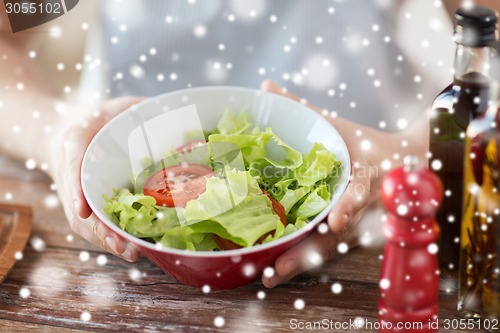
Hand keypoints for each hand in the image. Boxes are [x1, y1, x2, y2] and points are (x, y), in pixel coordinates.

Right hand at [49, 97, 142, 261]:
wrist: (70, 132)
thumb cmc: (98, 120)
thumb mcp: (116, 107)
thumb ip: (139, 109)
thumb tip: (175, 114)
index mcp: (74, 144)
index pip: (72, 166)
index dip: (76, 189)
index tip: (82, 209)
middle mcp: (74, 174)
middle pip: (81, 207)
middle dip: (100, 228)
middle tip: (121, 244)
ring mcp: (79, 194)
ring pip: (88, 222)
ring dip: (108, 240)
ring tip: (131, 253)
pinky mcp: (90, 205)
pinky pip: (97, 223)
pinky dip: (112, 237)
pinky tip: (133, 249)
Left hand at [259, 80, 425, 286]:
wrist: (403, 166)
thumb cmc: (365, 144)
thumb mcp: (337, 126)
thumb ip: (302, 108)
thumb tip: (266, 86)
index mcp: (365, 175)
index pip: (360, 193)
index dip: (349, 207)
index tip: (338, 223)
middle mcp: (361, 207)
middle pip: (336, 235)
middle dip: (309, 253)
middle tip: (278, 269)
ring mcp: (355, 226)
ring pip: (327, 250)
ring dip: (300, 263)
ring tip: (269, 277)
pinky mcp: (347, 236)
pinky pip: (323, 250)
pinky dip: (302, 259)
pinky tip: (273, 271)